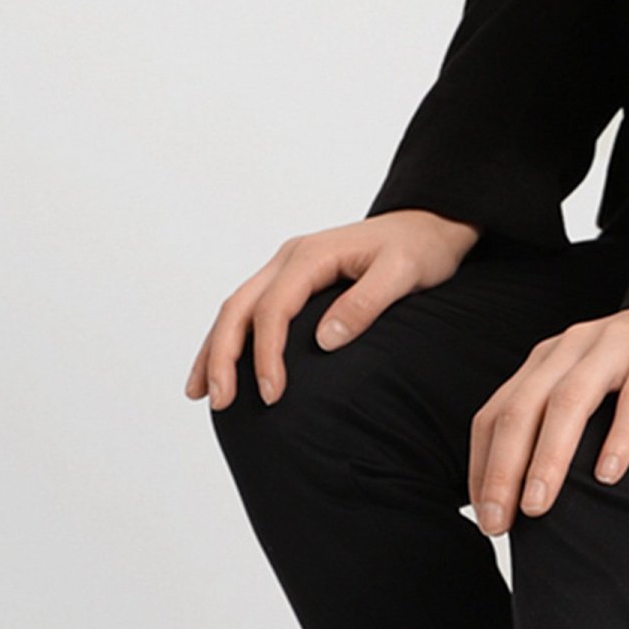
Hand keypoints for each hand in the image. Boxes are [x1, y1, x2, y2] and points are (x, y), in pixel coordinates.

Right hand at [185, 210, 481, 409]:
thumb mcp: (402, 274)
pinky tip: (222, 368)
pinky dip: (231, 340)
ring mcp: (286, 268)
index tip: (273, 396)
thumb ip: (365, 304)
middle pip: (238, 308)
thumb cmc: (420, 250)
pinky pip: (251, 310)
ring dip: (215, 350)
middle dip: (223, 357)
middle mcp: (289, 258)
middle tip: (221, 403)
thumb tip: (325, 341)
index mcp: (310, 256)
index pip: (273, 310)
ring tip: (201, 394)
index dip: (266, 355)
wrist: (428, 225)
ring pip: (235, 309)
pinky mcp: (292, 281)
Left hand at [468, 308, 628, 534]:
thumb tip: (525, 492)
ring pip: (569, 402)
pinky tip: (609, 475)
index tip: (484, 516)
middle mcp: (570, 348)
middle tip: (499, 522)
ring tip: (538, 506)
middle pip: (522, 409)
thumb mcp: (586, 388)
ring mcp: (614, 346)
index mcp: (545, 361)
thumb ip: (555, 423)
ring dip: (548, 458)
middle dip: (503, 469)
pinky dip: (619, 436)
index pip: (495, 413)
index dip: (481, 465)